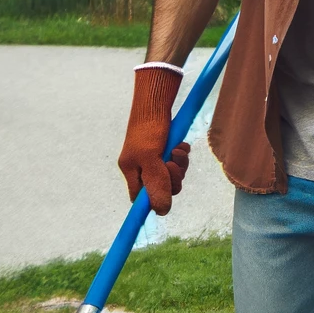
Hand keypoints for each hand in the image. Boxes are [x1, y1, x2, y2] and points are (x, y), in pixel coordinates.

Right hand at [117, 66, 190, 214]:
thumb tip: (162, 211)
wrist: (158, 101)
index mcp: (131, 171)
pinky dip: (182, 155)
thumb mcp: (152, 159)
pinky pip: (178, 161)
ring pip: (173, 174)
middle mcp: (141, 166)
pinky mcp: (165, 148)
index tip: (164, 201)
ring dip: (180, 165)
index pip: (141, 198)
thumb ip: (156, 185)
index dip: (154, 200)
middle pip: (162, 188)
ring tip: (178, 150)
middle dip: (172, 178)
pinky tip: (181, 145)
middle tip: (172, 164)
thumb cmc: (150, 128)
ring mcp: (154, 157)